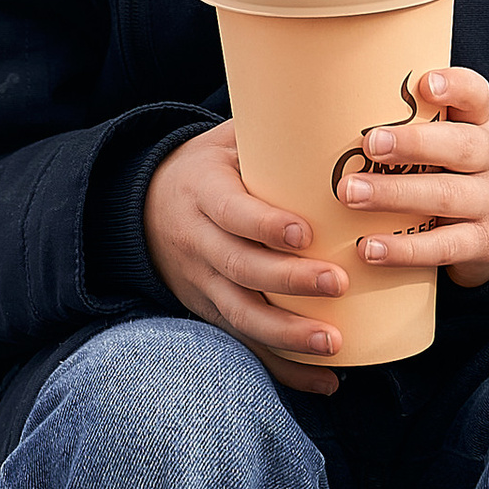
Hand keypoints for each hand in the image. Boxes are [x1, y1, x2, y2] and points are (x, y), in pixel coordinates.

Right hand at [142, 120, 349, 398]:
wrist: (142, 207)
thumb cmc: (207, 167)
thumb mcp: (225, 141)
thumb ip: (273, 134)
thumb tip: (346, 107)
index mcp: (203, 193)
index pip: (232, 213)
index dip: (265, 225)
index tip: (305, 233)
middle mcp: (199, 242)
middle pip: (242, 269)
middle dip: (290, 282)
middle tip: (338, 283)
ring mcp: (202, 283)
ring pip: (242, 316)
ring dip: (288, 336)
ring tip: (335, 344)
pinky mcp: (210, 311)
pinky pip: (246, 344)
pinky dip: (284, 368)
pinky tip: (326, 380)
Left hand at [341, 67, 488, 289]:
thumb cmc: (455, 171)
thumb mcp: (449, 141)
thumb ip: (409, 123)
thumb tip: (327, 106)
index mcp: (479, 125)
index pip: (476, 95)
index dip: (455, 86)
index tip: (425, 84)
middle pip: (461, 146)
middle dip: (413, 144)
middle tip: (369, 143)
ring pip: (445, 196)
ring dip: (394, 194)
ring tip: (350, 194)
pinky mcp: (481, 245)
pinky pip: (442, 247)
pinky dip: (404, 249)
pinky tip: (368, 248)